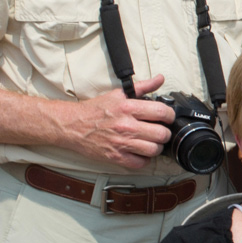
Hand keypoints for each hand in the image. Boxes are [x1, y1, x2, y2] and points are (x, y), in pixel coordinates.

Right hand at [59, 75, 176, 168]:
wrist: (72, 125)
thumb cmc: (95, 110)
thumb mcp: (119, 94)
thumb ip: (142, 87)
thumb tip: (160, 79)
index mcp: (128, 108)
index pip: (162, 112)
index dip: (169, 116)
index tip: (167, 117)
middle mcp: (126, 126)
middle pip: (161, 134)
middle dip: (165, 133)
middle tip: (160, 131)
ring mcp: (121, 143)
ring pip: (153, 150)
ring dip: (156, 147)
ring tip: (151, 142)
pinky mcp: (115, 157)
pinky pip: (140, 163)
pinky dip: (144, 160)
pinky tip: (140, 152)